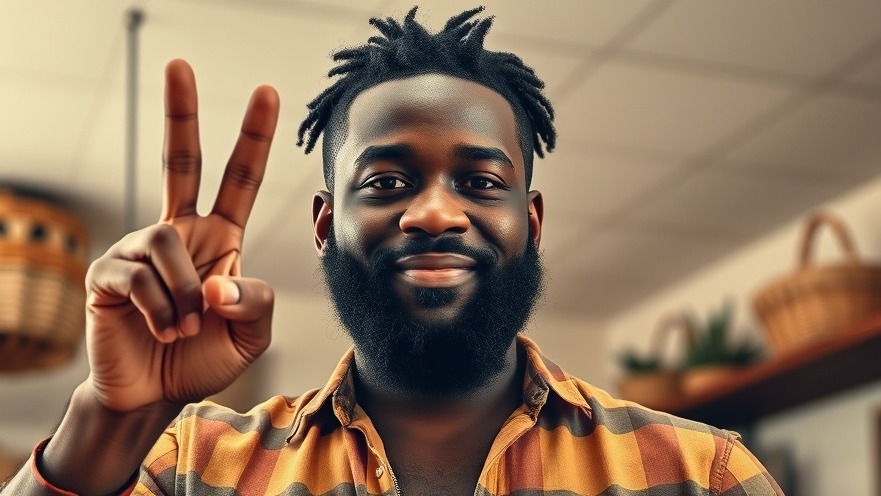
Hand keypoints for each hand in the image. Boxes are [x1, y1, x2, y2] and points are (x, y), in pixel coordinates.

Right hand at [83, 59, 278, 411]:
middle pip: (180, 161)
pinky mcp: (108, 272)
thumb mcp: (252, 335)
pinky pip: (138, 275)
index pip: (239, 179)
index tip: (267, 93)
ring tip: (184, 325)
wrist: (156, 394)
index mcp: (220, 239)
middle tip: (181, 64)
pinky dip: (159, 308)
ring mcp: (140, 249)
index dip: (253, 139)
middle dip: (182, 113)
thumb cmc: (203, 357)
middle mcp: (180, 232)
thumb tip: (216, 283)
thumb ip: (256, 304)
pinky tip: (161, 328)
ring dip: (183, 291)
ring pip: (167, 238)